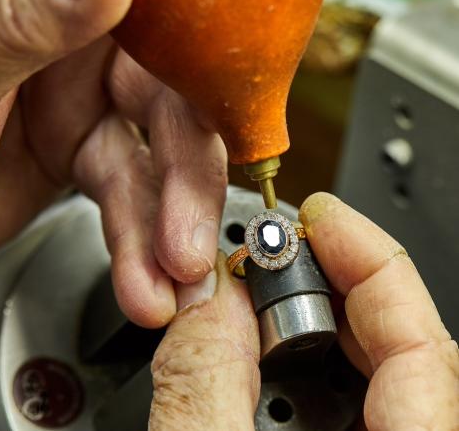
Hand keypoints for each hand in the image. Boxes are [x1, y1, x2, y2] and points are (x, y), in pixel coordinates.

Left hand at [0, 0, 227, 327]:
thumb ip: (29, 15)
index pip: (162, 15)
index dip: (210, 55)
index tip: (238, 96)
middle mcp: (87, 44)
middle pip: (174, 106)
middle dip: (187, 184)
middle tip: (192, 243)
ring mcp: (91, 106)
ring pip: (157, 168)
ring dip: (168, 232)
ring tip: (175, 280)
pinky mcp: (88, 159)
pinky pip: (130, 204)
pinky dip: (141, 249)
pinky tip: (149, 282)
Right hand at [150, 193, 458, 430]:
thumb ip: (203, 384)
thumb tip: (206, 300)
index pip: (419, 336)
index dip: (368, 257)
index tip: (320, 216)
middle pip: (394, 344)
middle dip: (326, 286)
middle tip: (275, 261)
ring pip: (363, 374)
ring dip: (304, 331)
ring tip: (252, 314)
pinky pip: (341, 405)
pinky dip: (293, 373)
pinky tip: (254, 369)